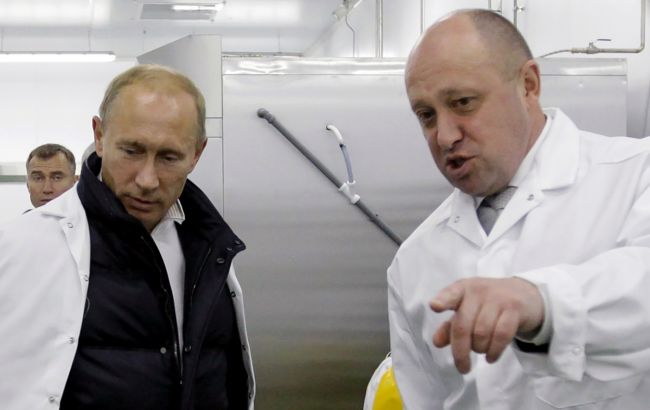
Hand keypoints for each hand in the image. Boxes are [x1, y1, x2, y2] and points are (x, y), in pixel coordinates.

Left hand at [429, 277, 543, 373]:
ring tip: (481, 351)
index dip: (442, 300)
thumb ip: (450, 326)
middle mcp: (478, 291)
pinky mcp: (514, 309)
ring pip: (482, 333)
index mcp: (462, 289)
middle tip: (462, 368)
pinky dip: (494, 351)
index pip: (451, 294)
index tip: (434, 306)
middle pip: (463, 325)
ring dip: (480, 349)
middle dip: (460, 351)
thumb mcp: (467, 309)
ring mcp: (498, 298)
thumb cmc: (487, 303)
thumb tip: (437, 342)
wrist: (524, 294)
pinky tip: (491, 357)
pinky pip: (501, 335)